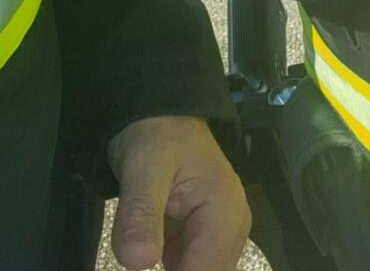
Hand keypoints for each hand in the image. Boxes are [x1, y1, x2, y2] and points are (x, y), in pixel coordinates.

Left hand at [108, 116, 249, 270]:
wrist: (159, 113)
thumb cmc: (155, 134)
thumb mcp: (143, 166)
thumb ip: (141, 213)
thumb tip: (137, 262)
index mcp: (226, 213)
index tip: (142, 261)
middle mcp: (233, 228)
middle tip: (141, 248)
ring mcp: (219, 235)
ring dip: (173, 267)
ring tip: (148, 238)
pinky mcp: (203, 238)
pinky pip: (190, 266)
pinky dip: (171, 265)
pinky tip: (151, 244)